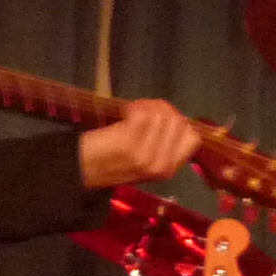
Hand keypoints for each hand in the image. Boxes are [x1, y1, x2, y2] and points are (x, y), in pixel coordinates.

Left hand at [80, 98, 200, 188]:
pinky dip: (134, 107)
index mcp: (169, 169)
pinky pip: (144, 113)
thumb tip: (178, 118)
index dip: (180, 122)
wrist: (83, 170)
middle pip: (178, 122)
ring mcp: (146, 155)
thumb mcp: (149, 161)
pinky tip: (126, 112)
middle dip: (163, 109)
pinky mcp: (129, 144)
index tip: (162, 119)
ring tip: (133, 111)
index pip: (192, 138)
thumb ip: (166, 146)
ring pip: (162, 115)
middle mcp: (162, 164)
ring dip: (147, 106)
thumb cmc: (114, 162)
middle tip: (144, 110)